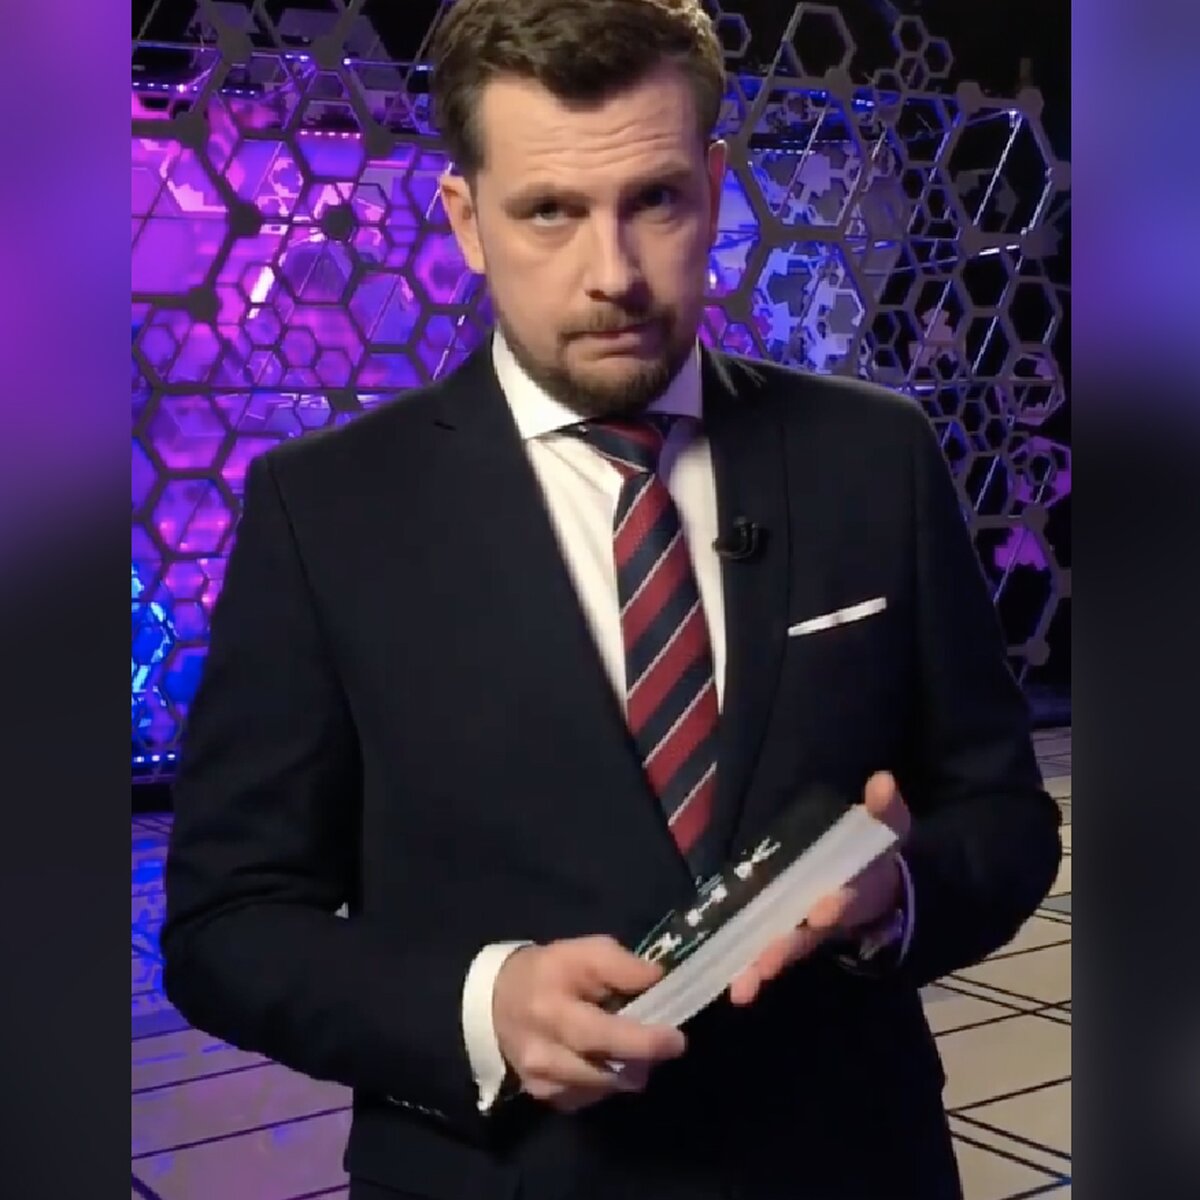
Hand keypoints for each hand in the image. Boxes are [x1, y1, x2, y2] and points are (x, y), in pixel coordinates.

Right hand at [492, 935, 686, 1112]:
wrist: (496, 1002)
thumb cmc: (547, 972)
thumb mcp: (581, 952)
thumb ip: (619, 964)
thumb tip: (657, 980)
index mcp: (551, 1010)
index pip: (603, 1035)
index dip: (644, 1041)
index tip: (677, 1039)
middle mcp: (543, 1054)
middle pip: (608, 1071)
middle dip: (644, 1058)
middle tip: (665, 1043)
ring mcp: (543, 1082)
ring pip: (605, 1088)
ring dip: (628, 1070)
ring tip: (632, 1045)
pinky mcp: (545, 1098)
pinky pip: (592, 1097)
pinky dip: (607, 1081)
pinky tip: (604, 1058)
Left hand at [728, 772, 911, 1005]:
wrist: (879, 888)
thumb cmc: (875, 853)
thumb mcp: (888, 827)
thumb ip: (885, 808)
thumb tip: (882, 780)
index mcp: (859, 888)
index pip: (850, 898)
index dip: (839, 904)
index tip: (821, 910)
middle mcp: (832, 917)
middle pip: (809, 935)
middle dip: (787, 947)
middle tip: (766, 961)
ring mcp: (809, 932)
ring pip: (786, 950)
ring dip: (764, 965)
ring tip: (741, 985)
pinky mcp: (788, 936)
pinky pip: (769, 954)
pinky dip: (751, 971)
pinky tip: (734, 990)